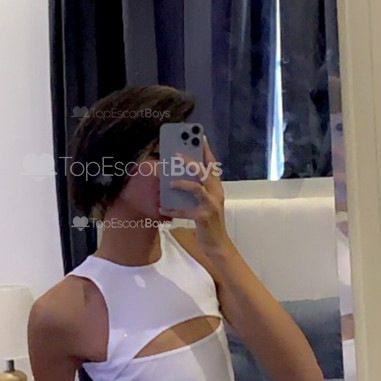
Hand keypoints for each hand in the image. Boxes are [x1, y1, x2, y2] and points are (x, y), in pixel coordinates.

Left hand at [159, 135, 229, 253]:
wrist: (217, 244)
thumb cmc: (209, 221)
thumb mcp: (206, 201)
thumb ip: (198, 188)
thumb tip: (178, 176)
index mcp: (217, 187)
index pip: (213, 165)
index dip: (206, 150)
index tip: (199, 137)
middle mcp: (216, 193)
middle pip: (204, 172)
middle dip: (190, 161)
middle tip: (176, 154)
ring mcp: (211, 205)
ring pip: (197, 188)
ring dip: (182, 183)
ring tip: (169, 182)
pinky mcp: (204, 217)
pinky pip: (186, 210)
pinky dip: (173, 209)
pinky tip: (163, 208)